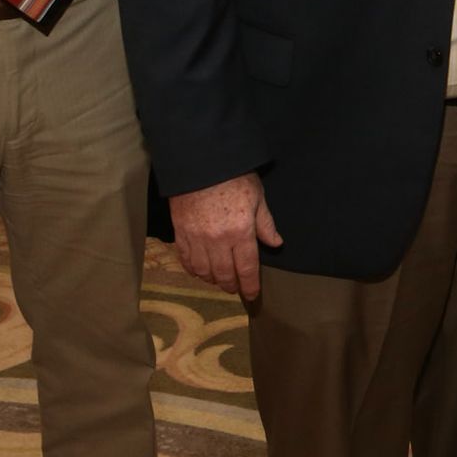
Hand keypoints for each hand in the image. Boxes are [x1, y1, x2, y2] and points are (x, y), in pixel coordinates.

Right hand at [169, 173, 281, 299]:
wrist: (200, 162)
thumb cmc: (234, 176)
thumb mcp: (257, 196)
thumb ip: (265, 223)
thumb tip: (276, 243)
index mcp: (241, 231)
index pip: (247, 268)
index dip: (250, 285)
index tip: (252, 295)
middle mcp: (218, 240)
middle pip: (224, 274)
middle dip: (231, 285)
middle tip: (235, 288)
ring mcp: (196, 238)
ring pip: (203, 271)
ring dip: (212, 279)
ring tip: (218, 280)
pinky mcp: (180, 232)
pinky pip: (186, 259)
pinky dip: (193, 269)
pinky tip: (198, 270)